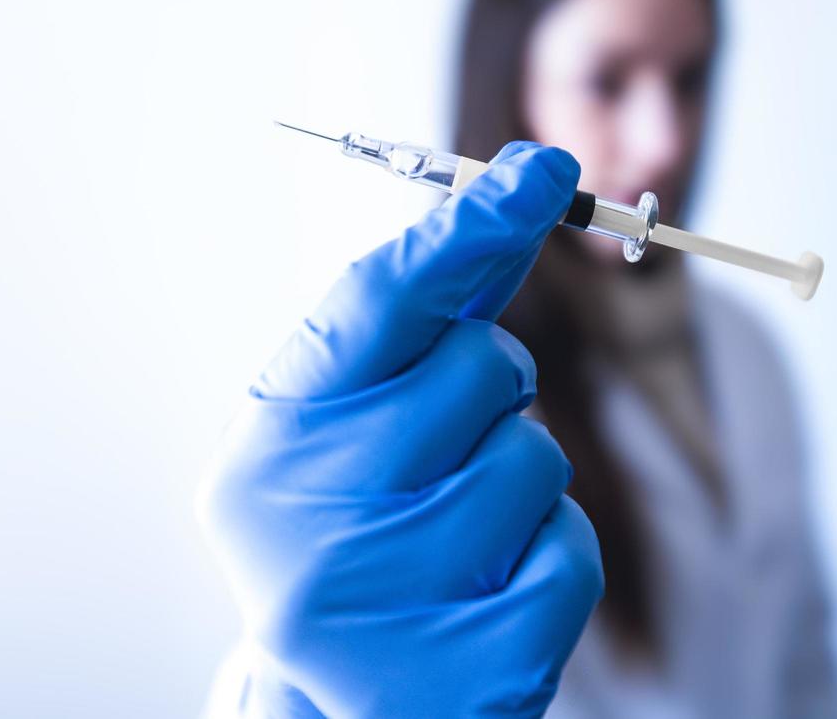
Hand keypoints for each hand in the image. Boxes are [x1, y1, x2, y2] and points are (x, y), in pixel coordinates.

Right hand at [199, 142, 604, 717]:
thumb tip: (504, 187)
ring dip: (525, 483)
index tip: (540, 171)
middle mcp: (295, 519)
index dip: (466, 228)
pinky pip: (568, 554)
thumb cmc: (357, 529)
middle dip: (492, 389)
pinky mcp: (459, 676)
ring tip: (461, 531)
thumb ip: (416, 320)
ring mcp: (373, 604)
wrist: (336, 705)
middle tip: (445, 442)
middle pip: (478, 370)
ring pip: (535, 460)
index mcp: (267, 439)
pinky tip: (490, 589)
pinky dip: (552, 557)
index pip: (376, 302)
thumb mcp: (350, 427)